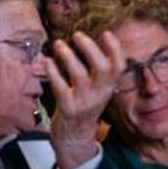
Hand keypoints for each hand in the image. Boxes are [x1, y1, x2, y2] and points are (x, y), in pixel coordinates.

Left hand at [45, 30, 124, 168]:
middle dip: (89, 48)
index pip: (119, 66)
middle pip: (99, 67)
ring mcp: (83, 101)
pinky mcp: (67, 108)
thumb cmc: (85, 104)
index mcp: (109, 86)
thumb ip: (98, 68)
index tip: (106, 33)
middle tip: (77, 35)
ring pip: (78, 75)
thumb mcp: (98, 88)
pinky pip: (60, 86)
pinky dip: (53, 71)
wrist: (75, 135)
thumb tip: (88, 38)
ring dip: (67, 56)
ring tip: (59, 44)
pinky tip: (48, 60)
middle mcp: (99, 93)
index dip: (115, 49)